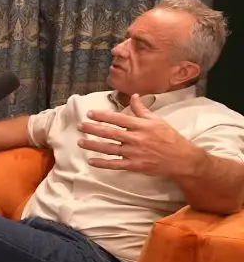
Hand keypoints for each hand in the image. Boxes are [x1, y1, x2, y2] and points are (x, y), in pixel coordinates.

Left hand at [77, 93, 198, 175]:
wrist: (181, 158)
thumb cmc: (169, 137)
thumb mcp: (157, 120)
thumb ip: (142, 109)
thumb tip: (134, 96)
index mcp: (141, 126)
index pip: (118, 119)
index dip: (103, 116)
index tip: (90, 113)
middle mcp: (136, 139)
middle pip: (111, 133)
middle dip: (94, 129)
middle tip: (80, 125)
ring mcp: (134, 153)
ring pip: (110, 149)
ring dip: (94, 145)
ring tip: (80, 142)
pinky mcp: (135, 165)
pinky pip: (116, 165)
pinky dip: (103, 164)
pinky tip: (91, 161)